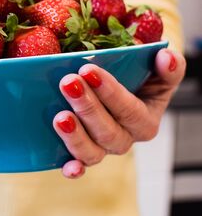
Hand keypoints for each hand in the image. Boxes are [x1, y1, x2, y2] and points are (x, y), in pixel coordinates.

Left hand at [53, 49, 185, 178]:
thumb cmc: (136, 80)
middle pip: (108, 132)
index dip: (110, 92)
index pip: (129, 109)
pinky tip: (68, 167)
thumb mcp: (157, 71)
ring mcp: (103, 148)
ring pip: (93, 152)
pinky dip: (74, 168)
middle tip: (68, 83)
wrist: (119, 88)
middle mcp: (125, 138)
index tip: (88, 70)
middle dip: (87, 107)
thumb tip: (167, 59)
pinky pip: (80, 166)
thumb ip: (168, 66)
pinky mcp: (83, 154)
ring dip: (76, 136)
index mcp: (145, 120)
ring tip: (60, 118)